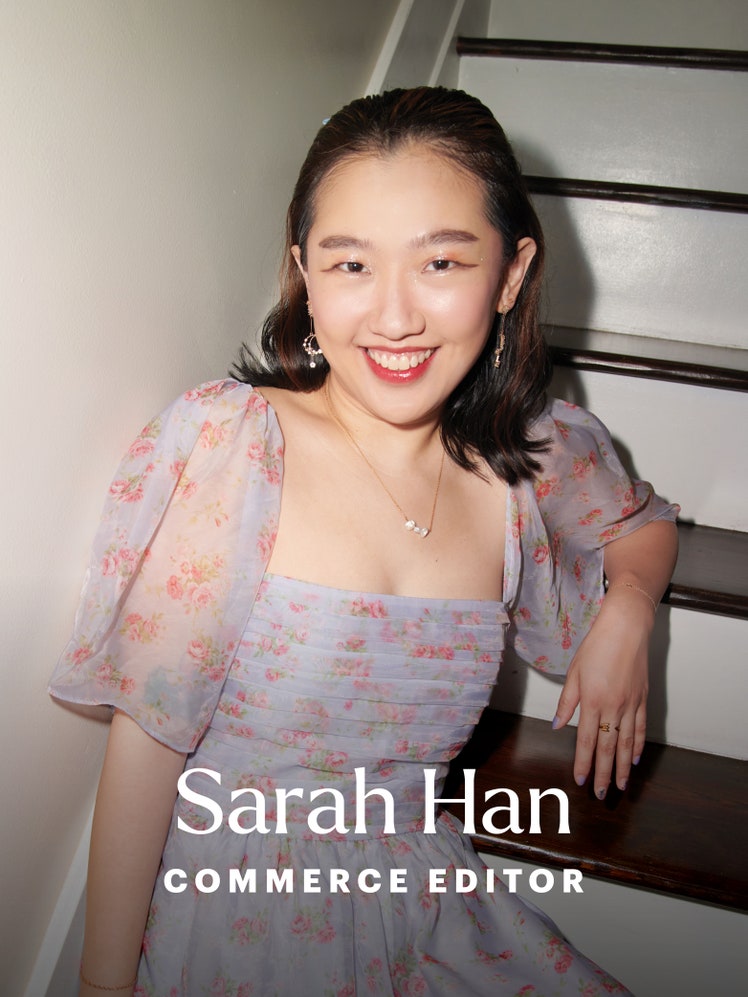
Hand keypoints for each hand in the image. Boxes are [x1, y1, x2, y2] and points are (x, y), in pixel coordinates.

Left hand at [552, 590, 652, 797]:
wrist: (626, 630)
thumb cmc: (596, 647)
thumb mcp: (574, 672)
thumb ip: (567, 702)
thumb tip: (558, 725)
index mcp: (593, 701)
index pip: (587, 740)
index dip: (584, 762)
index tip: (582, 780)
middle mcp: (614, 707)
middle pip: (609, 748)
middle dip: (605, 774)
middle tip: (603, 795)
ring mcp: (631, 705)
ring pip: (627, 744)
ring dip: (624, 768)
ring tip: (621, 786)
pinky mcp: (642, 699)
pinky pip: (640, 729)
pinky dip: (638, 746)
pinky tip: (635, 760)